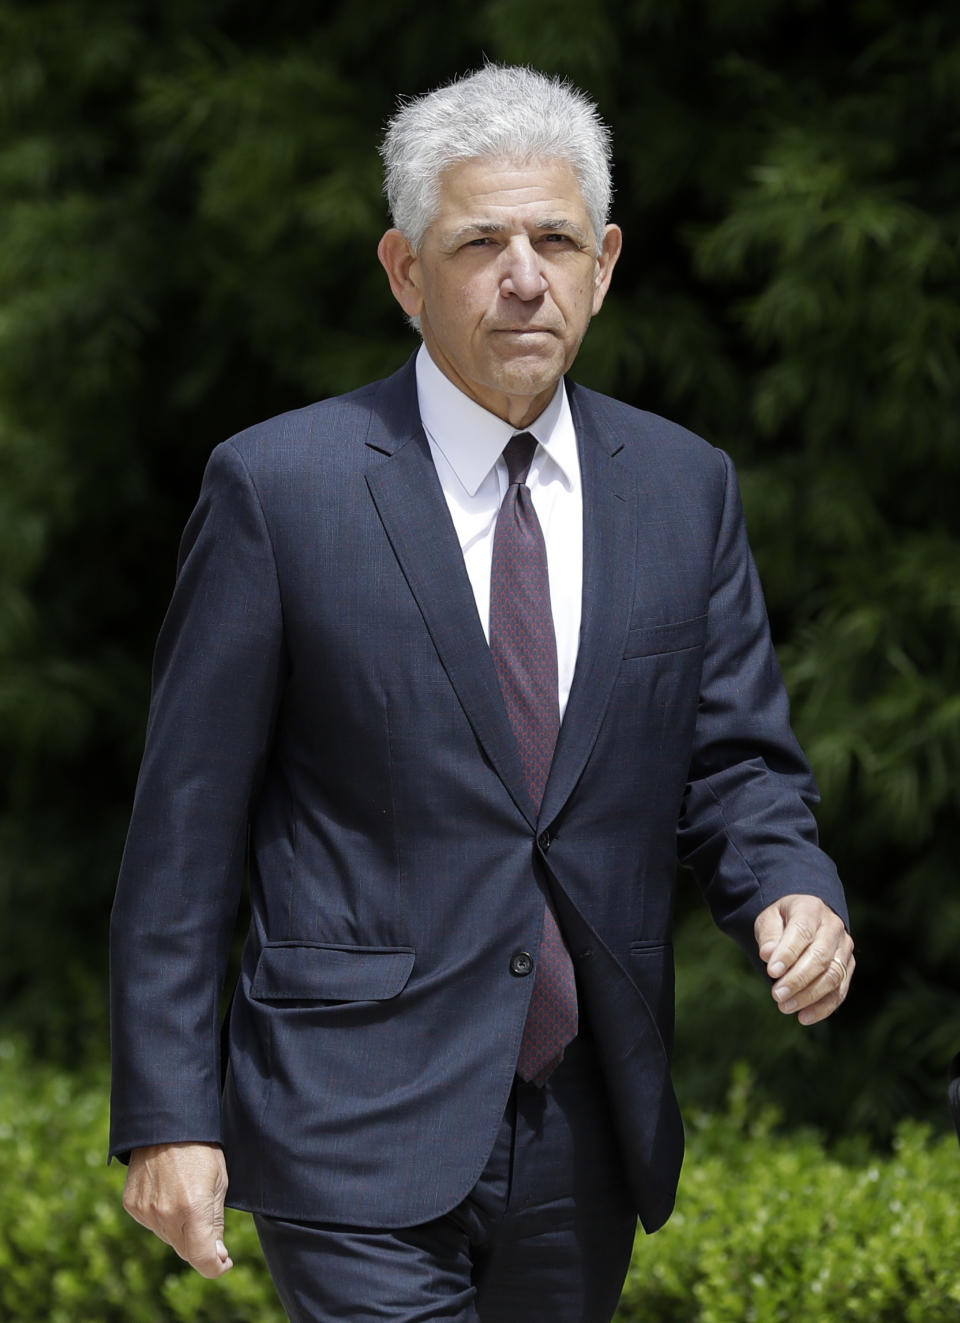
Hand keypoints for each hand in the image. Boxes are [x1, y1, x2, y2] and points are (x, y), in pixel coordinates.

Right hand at [122, 1142, 232, 1277]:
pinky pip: (152, 1223)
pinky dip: (164, 1217)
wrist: (166, 1123)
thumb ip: (216, 1223)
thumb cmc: (201, 1148)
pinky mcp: (132, 1205)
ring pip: (169, 1238)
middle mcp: (166, 1216)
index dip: (216, 1267)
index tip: (224, 1262)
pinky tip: (170, 1193)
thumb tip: (217, 1256)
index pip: (203, 1259)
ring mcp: (146, 1211)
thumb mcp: (220, 1182)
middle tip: (211, 1226)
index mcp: (193, 1210)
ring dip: (182, 1231)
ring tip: (189, 1198)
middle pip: (186, 1251)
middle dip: (201, 1246)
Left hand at [754, 894, 853, 1025]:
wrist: (808, 918)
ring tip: (784, 1007)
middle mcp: (833, 927)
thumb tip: (768, 954)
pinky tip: (804, 1017)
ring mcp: (844, 948)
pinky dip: (823, 1007)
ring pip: (833, 976)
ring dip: (809, 995)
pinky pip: (840, 990)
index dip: (788, 953)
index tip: (771, 972)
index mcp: (811, 909)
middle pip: (820, 957)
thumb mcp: (769, 918)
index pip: (802, 932)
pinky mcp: (848, 967)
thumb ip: (769, 935)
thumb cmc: (784, 920)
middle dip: (798, 979)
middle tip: (776, 995)